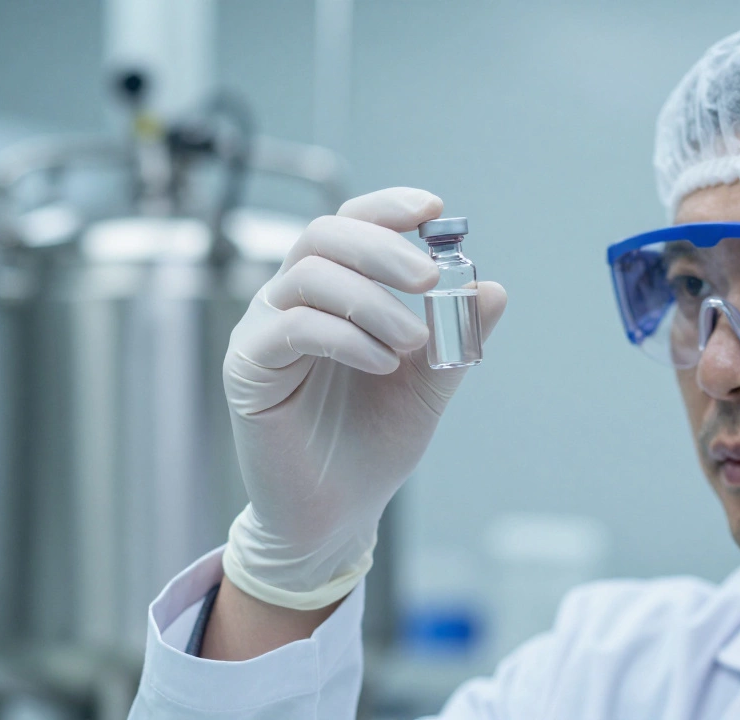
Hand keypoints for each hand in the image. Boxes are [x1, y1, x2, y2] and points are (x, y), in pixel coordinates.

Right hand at [221, 187, 507, 609]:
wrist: (339, 512)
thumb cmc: (375, 443)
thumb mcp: (428, 383)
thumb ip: (456, 336)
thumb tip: (492, 288)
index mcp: (334, 292)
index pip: (351, 225)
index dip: (387, 208)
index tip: (434, 209)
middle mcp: (292, 300)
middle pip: (323, 235)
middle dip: (382, 248)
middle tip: (429, 277)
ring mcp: (265, 331)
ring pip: (307, 277)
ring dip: (371, 301)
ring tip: (413, 342)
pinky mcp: (248, 369)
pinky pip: (290, 329)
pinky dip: (344, 338)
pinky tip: (382, 364)